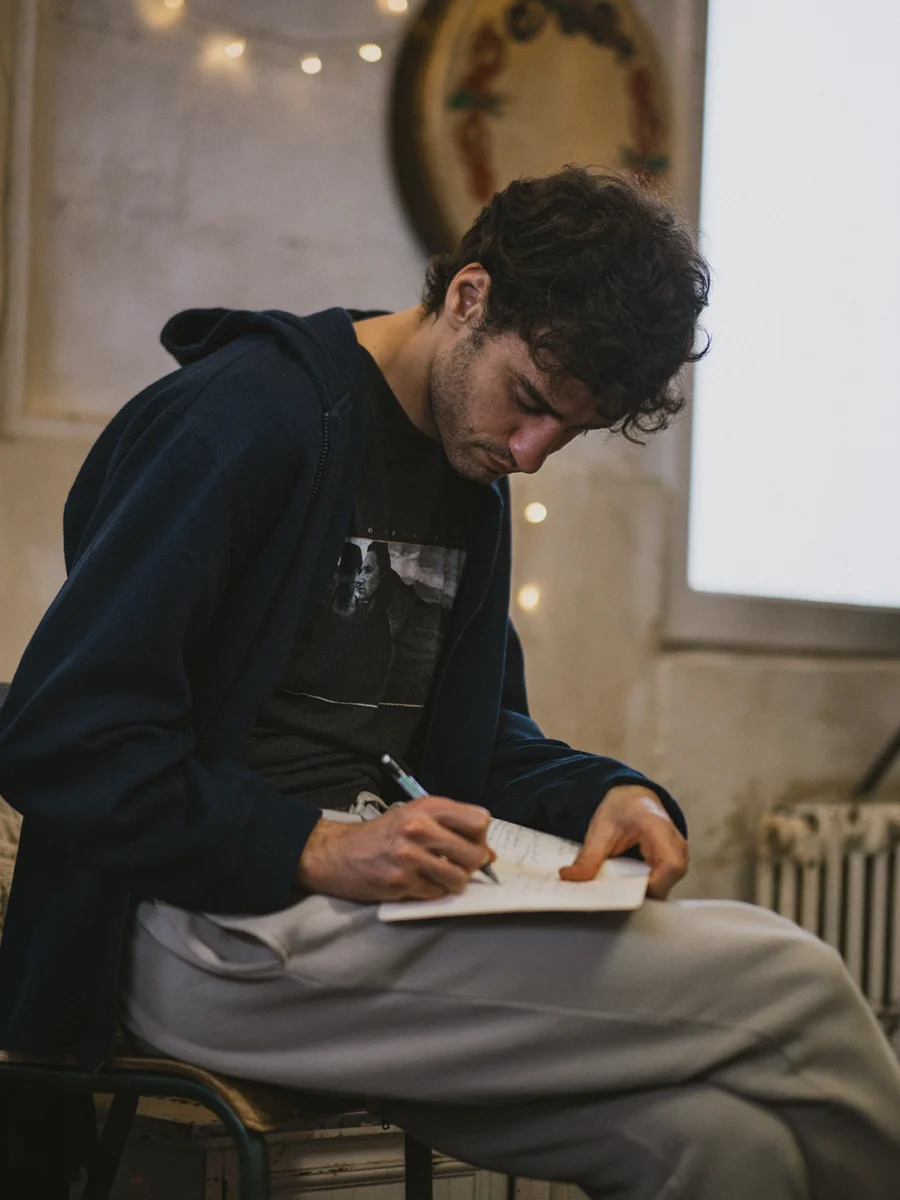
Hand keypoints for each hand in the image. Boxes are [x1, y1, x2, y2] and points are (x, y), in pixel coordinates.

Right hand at [296, 796, 496, 902]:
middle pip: (474, 853)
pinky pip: (435, 893)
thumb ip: (450, 827)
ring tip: (436, 875)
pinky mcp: (400, 881)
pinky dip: (431, 891)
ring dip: (452, 882)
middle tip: (458, 865)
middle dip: (472, 865)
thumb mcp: (415, 816)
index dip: (481, 837)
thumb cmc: (381, 835)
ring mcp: (409, 856)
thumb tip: (488, 853)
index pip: (479, 820)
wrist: (336, 853)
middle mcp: (419, 828)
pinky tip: (417, 881)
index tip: (472, 843)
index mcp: (427, 806)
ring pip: (458, 878)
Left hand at [558, 784, 688, 898]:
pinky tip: (621, 884)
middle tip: (606, 894)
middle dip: (634, 893)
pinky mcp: (671, 869)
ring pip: (661, 890)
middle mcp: (677, 848)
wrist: (633, 799)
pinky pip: (657, 887)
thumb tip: (569, 877)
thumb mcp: (601, 829)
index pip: (669, 867)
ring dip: (636, 892)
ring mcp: (677, 860)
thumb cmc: (623, 808)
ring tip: (612, 888)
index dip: (647, 885)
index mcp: (662, 831)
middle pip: (664, 885)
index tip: (618, 891)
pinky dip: (638, 888)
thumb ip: (588, 856)